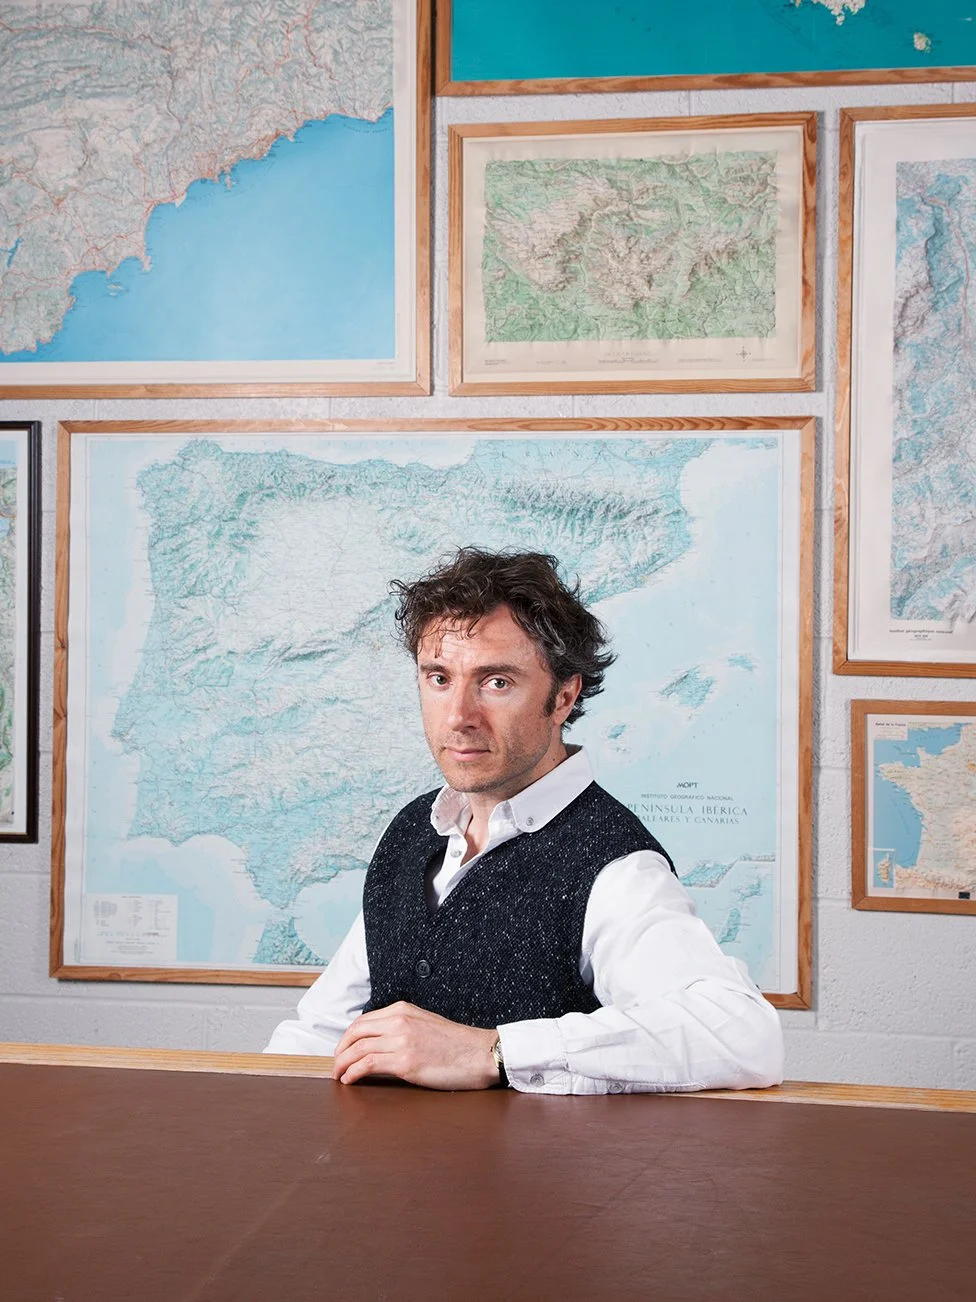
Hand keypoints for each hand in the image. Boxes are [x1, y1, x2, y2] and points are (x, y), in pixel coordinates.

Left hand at [332, 1001, 499, 1090]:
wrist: (480, 1054)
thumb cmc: (457, 1044)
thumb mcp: (425, 1025)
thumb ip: (402, 1028)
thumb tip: (380, 1044)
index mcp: (403, 1010)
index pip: (363, 1021)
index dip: (347, 1037)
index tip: (343, 1050)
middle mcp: (399, 1021)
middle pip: (355, 1033)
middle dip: (340, 1050)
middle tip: (336, 1064)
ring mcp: (402, 1041)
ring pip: (357, 1048)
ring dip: (342, 1064)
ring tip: (339, 1075)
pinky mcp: (405, 1062)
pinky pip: (368, 1065)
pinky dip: (353, 1073)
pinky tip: (350, 1080)